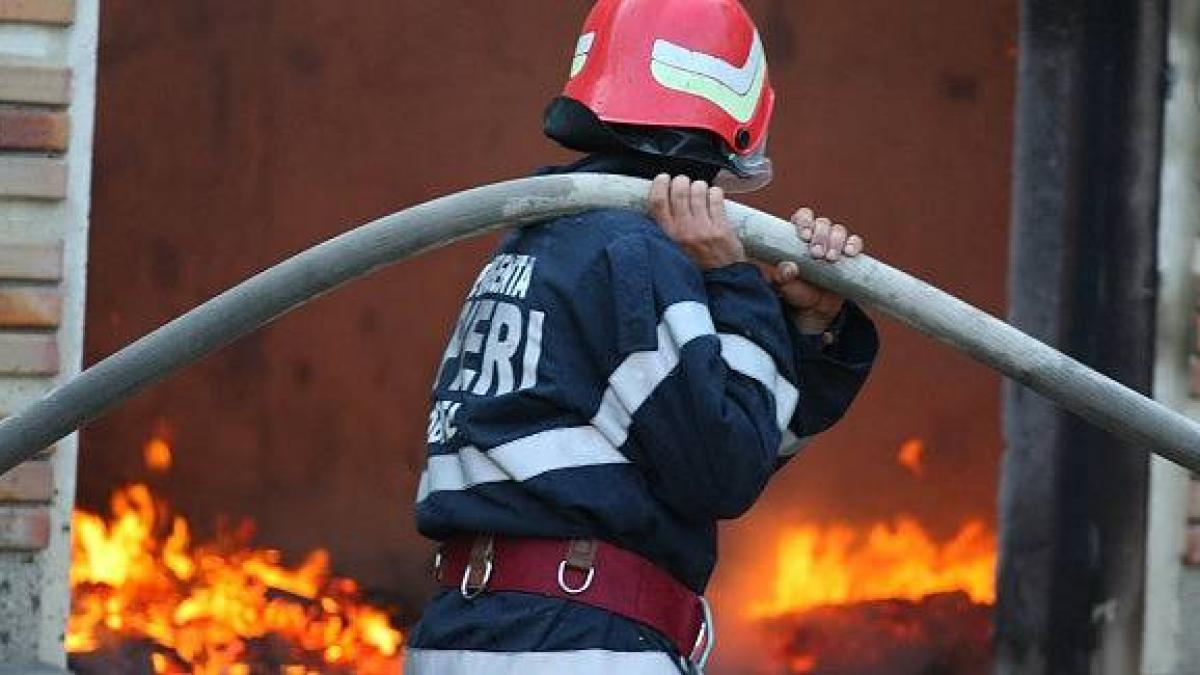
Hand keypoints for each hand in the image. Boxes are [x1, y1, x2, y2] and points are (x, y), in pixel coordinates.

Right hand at [649, 174, 745, 268]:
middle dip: (682, 181)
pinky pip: (716, 196)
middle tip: (684, 184)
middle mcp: (683, 230)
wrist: (720, 281)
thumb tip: (662, 198)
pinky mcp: (721, 227)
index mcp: (667, 235)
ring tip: (700, 193)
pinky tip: (713, 199)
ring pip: (698, 189)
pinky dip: (715, 193)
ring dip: (699, 186)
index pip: (657, 201)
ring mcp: (703, 228)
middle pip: (679, 190)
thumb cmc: (695, 263)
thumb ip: (665, 227)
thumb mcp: (670, 248)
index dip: (659, 184)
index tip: (663, 178)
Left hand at [767, 208, 864, 334]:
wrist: (814, 308)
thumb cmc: (796, 291)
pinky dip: (853, 245)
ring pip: (839, 230)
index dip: (805, 221)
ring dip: (835, 241)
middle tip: (816, 254)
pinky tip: (849, 253)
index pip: (803, 217)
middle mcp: (817, 236)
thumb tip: (789, 267)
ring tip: (830, 259)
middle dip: (820, 236)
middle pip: (822, 223)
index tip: (804, 236)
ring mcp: (834, 243)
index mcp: (799, 236)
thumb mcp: (784, 285)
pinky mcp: (849, 254)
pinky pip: (855, 242)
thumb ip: (782, 276)